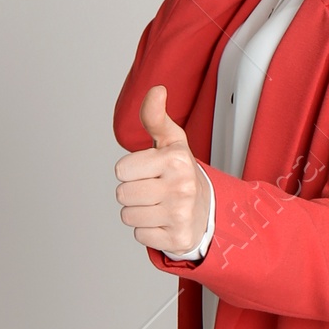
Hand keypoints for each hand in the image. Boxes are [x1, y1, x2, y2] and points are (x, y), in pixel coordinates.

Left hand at [115, 85, 211, 255]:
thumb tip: (156, 90)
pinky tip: (163, 221)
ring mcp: (180, 215)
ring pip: (128, 216)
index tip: (149, 171)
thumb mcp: (170, 141)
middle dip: (132, 193)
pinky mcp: (178, 239)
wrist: (207, 209)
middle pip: (122, 194)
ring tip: (157, 205)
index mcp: (176, 159)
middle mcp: (181, 187)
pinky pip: (139, 236)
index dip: (130, 171)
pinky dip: (147, 231)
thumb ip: (155, 117)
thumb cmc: (179, 172)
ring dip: (138, 212)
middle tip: (153, 190)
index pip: (121, 170)